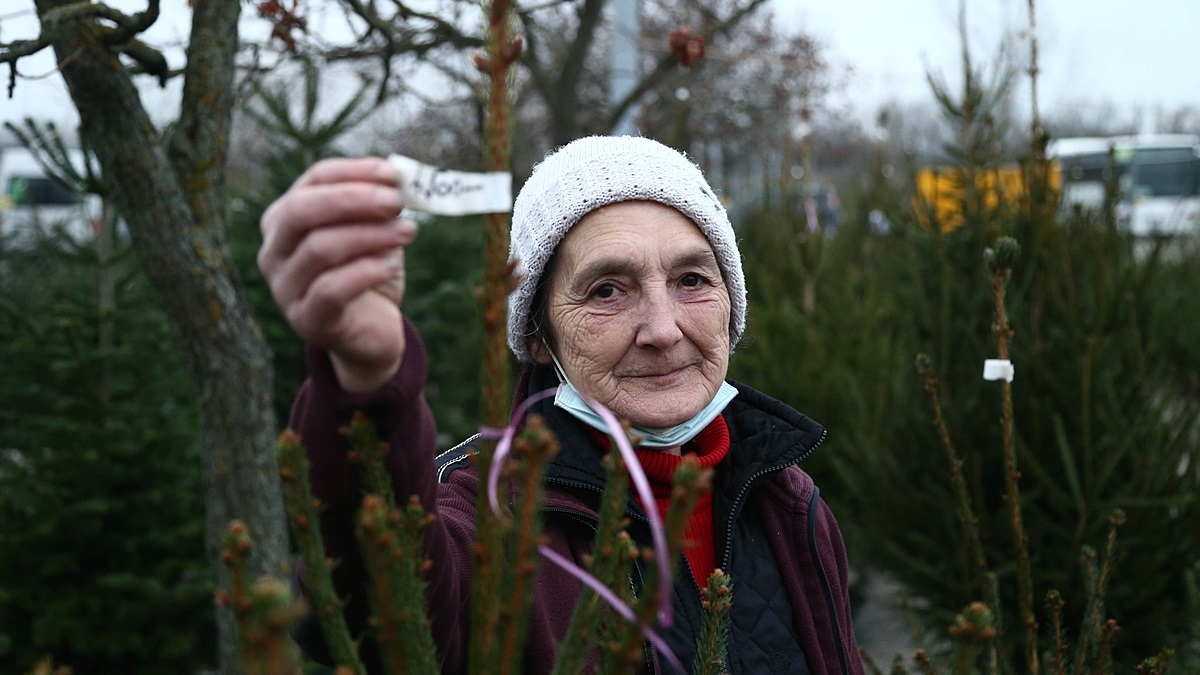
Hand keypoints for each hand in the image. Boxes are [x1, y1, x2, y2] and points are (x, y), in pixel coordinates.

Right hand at [258, 157, 415, 391]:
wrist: (372, 333)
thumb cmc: (370, 274)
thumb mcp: (375, 232)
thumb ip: (381, 205)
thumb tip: (400, 176)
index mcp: (286, 218)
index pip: (314, 180)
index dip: (355, 172)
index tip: (394, 174)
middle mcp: (275, 250)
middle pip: (302, 210)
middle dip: (354, 200)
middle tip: (396, 202)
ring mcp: (284, 287)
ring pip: (320, 248)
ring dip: (370, 235)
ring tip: (407, 232)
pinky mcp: (306, 320)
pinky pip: (330, 289)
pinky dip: (365, 272)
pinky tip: (390, 265)